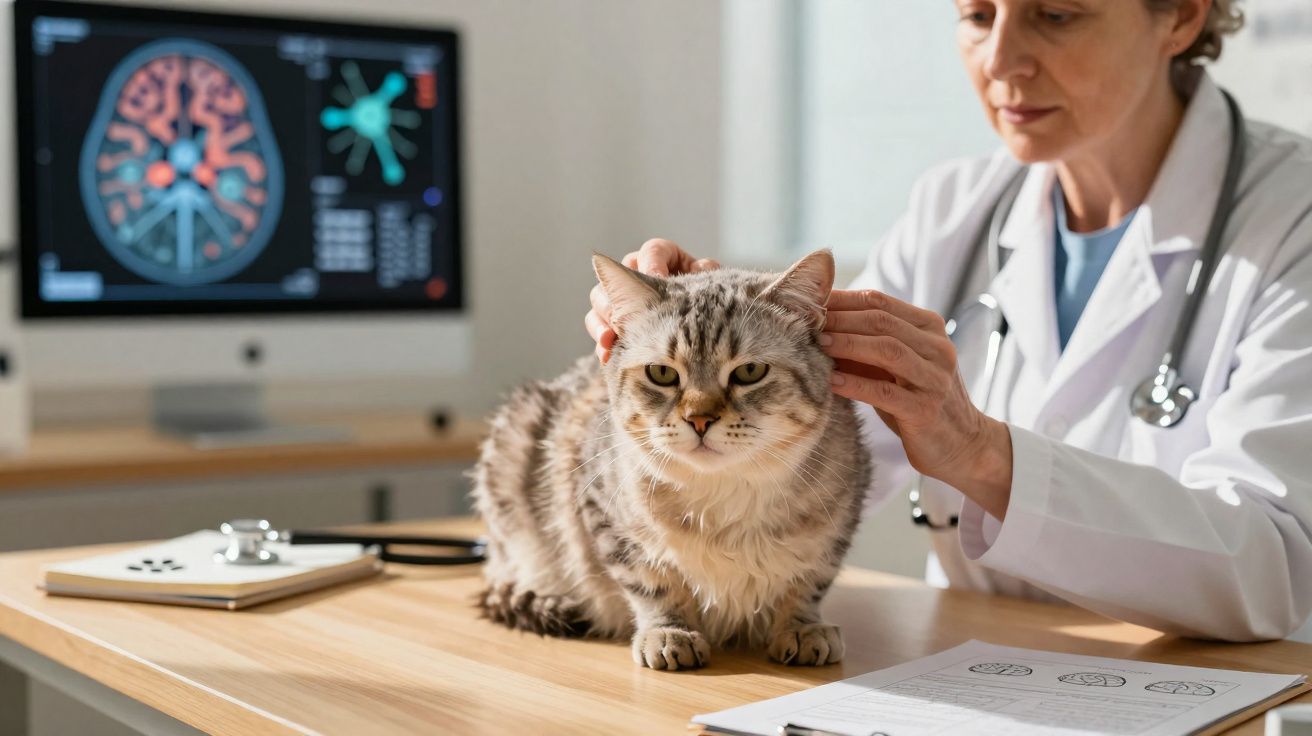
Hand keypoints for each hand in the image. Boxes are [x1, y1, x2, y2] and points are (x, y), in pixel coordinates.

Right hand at [584, 238, 718, 362]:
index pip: (651, 252)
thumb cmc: (704, 299)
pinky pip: (598, 328)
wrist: (699, 328)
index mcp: (660, 257)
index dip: (652, 265)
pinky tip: (608, 355)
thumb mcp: (709, 284)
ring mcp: (619, 298)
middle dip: (617, 296)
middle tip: (626, 314)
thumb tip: (701, 268)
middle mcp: (634, 272)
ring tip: (610, 338)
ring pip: (599, 301)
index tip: (657, 281)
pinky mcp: (612, 322)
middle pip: (614, 275)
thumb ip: (707, 274)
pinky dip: (602, 343)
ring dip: (602, 320)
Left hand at [820, 289, 1013, 519]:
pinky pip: (885, 392)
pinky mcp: (926, 410)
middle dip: (840, 319)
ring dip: (847, 344)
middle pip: (882, 321)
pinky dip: (855, 384)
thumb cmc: (917, 399)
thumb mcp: (895, 366)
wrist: (962, 444)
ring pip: (887, 350)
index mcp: (929, 328)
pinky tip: (830, 381)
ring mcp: (934, 378)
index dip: (842, 299)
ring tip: (817, 344)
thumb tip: (817, 324)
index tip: (809, 302)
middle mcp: (937, 348)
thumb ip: (867, 343)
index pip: (880, 302)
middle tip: (806, 321)